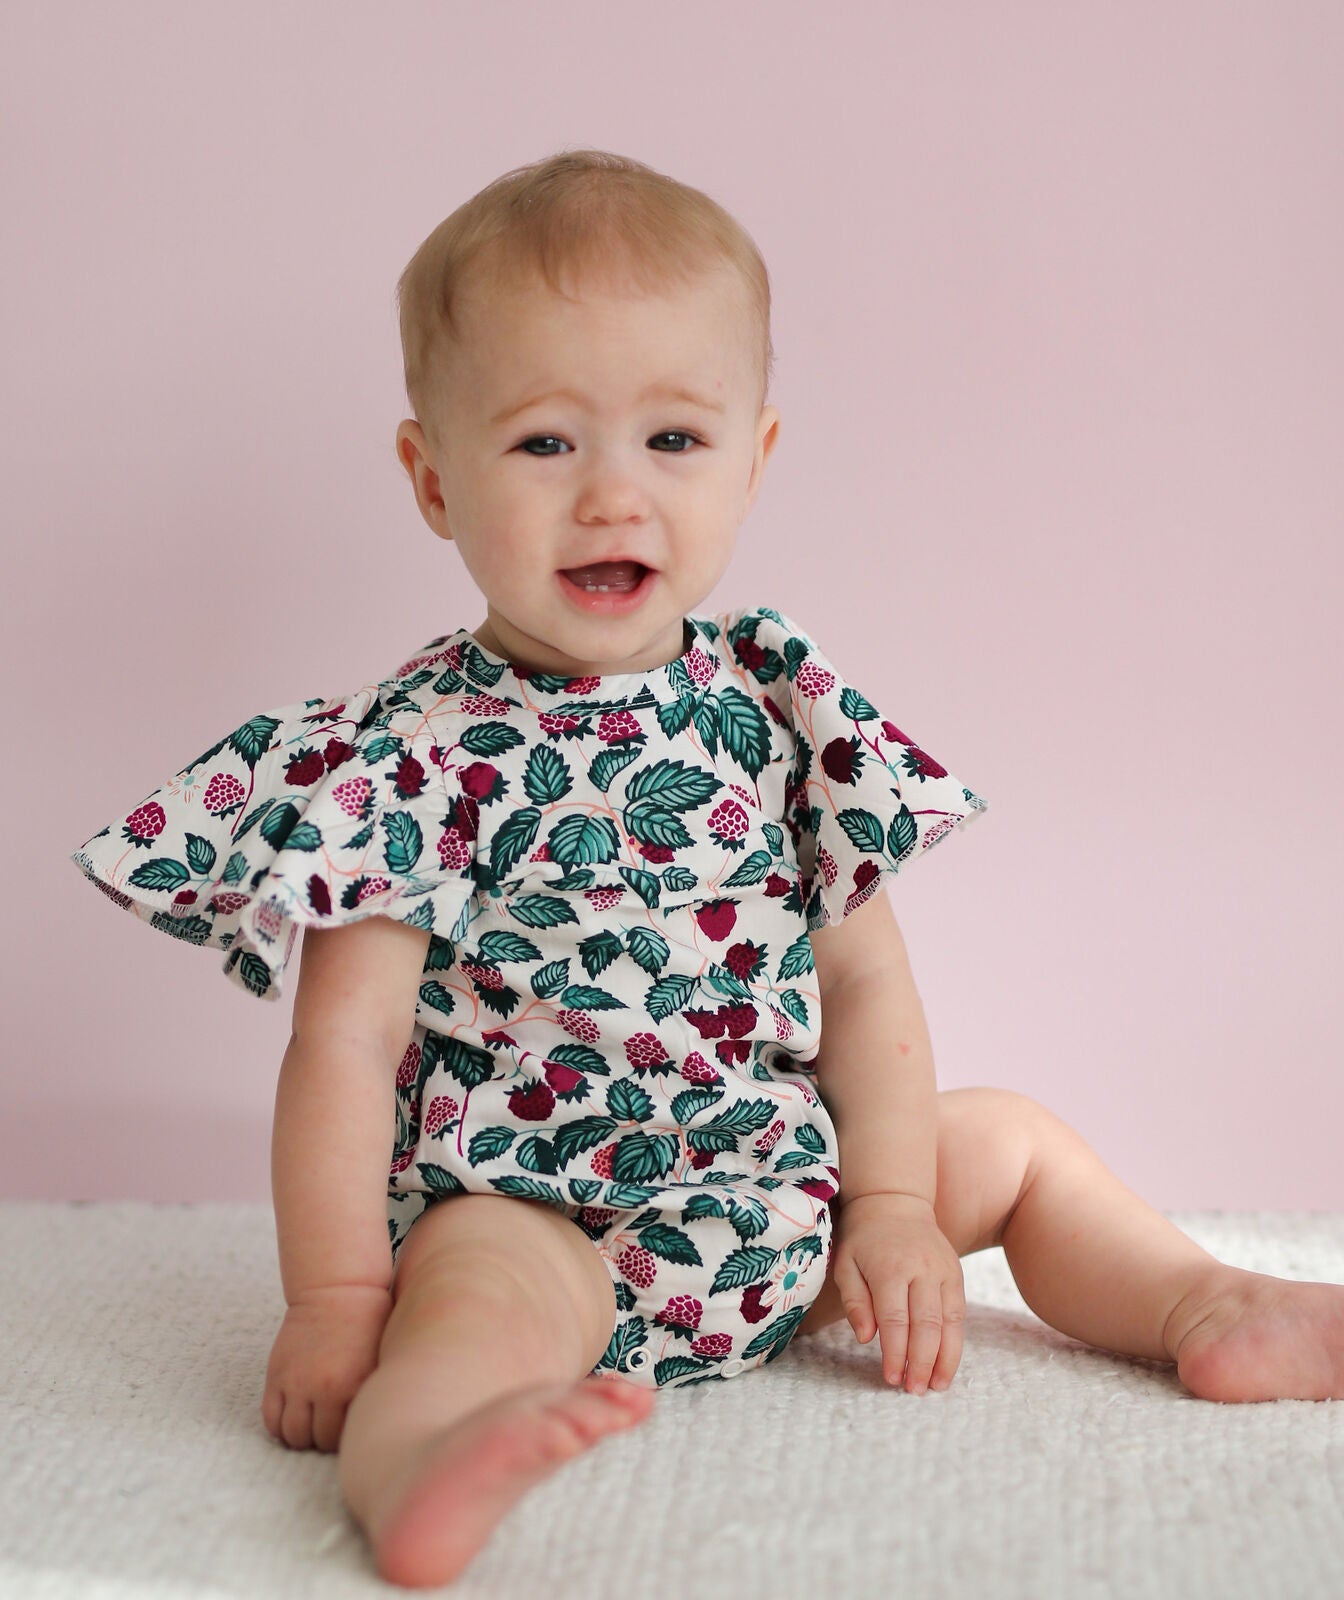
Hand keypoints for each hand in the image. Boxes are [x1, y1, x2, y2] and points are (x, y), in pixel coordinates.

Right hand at [261, 1284, 392, 1451]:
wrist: (337, 1289)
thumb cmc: (368, 1322)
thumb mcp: (381, 1358)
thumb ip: (373, 1393)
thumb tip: (374, 1425)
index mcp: (356, 1385)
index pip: (348, 1437)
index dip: (350, 1438)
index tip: (353, 1431)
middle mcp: (324, 1388)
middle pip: (319, 1441)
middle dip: (326, 1440)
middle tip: (332, 1429)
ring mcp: (297, 1383)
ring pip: (293, 1435)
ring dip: (302, 1436)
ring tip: (314, 1424)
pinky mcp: (277, 1375)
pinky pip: (271, 1419)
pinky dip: (280, 1427)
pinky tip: (294, 1419)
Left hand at [832, 1192, 964, 1392]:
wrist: (894, 1201)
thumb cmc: (863, 1238)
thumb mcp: (845, 1264)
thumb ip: (854, 1302)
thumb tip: (866, 1338)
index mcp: (890, 1268)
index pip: (896, 1320)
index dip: (895, 1353)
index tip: (891, 1379)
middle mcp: (922, 1270)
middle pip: (927, 1325)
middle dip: (921, 1362)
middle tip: (914, 1390)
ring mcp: (943, 1271)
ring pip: (950, 1323)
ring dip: (945, 1359)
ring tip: (936, 1386)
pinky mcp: (956, 1274)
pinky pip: (959, 1313)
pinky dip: (956, 1342)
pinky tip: (948, 1364)